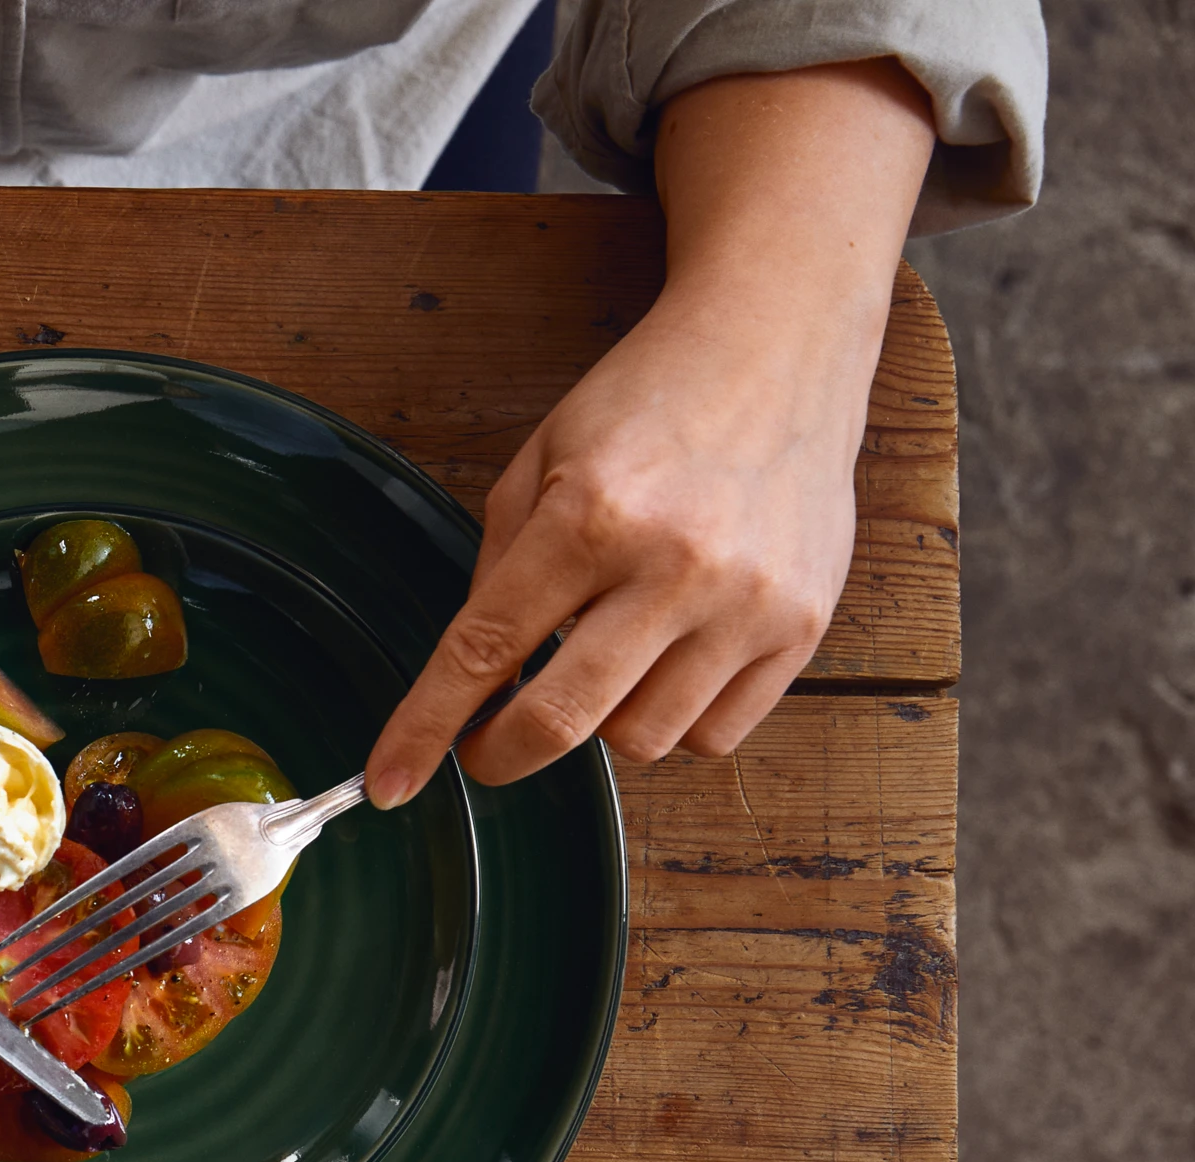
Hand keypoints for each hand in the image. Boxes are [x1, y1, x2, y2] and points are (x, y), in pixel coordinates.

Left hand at [367, 61, 938, 804]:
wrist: (778, 345)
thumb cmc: (648, 403)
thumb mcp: (540, 463)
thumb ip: (499, 572)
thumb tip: (468, 684)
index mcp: (590, 516)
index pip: (483, 652)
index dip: (426, 728)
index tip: (391, 782)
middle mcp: (675, 564)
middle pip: (562, 721)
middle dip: (501, 754)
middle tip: (485, 745)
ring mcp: (748, 601)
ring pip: (640, 740)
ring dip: (600, 722)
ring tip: (603, 658)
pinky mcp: (803, 624)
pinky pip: (713, 733)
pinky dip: (674, 716)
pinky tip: (669, 659)